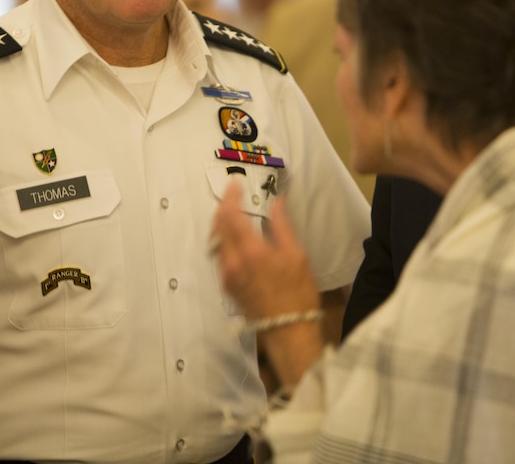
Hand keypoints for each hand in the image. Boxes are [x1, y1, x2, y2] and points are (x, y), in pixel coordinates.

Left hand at [210, 179, 319, 319]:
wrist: (288, 331)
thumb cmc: (298, 294)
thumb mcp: (297, 255)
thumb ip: (282, 226)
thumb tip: (277, 204)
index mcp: (252, 251)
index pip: (231, 215)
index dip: (231, 196)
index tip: (235, 184)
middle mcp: (233, 262)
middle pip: (218, 226)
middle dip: (222, 206)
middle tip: (231, 194)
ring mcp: (227, 275)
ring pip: (215, 241)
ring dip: (220, 223)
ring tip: (230, 212)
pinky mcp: (227, 286)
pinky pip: (219, 256)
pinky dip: (222, 240)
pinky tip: (232, 237)